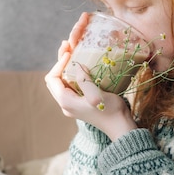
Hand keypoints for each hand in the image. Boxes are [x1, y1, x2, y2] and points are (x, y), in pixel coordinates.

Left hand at [45, 15, 137, 140]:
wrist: (121, 127)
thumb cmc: (110, 111)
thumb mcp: (97, 95)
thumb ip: (84, 80)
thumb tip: (77, 66)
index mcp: (66, 102)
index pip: (52, 79)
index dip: (58, 63)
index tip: (69, 52)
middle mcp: (65, 104)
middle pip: (55, 80)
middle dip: (60, 63)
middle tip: (67, 47)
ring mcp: (72, 105)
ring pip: (62, 83)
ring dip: (66, 68)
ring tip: (72, 53)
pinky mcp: (80, 104)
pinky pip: (71, 86)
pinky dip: (73, 74)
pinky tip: (81, 66)